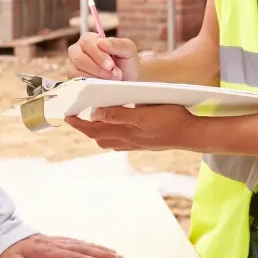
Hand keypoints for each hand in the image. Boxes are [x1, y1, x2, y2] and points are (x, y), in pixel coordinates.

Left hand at [0, 234, 124, 257]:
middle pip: (84, 250)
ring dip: (99, 249)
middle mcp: (55, 245)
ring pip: (82, 245)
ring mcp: (56, 241)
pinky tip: (94, 247)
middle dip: (104, 255)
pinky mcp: (53, 240)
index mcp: (48, 253)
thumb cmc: (5, 251)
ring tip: (115, 253)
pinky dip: (88, 245)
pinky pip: (75, 242)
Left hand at [65, 105, 201, 151]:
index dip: (78, 123)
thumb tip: (95, 114)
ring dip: (97, 131)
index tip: (66, 115)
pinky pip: (119, 140)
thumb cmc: (170, 121)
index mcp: (124, 133)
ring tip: (92, 119)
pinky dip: (111, 133)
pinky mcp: (142, 142)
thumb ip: (119, 115)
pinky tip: (115, 125)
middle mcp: (126, 141)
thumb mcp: (143, 114)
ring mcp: (134, 143)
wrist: (191, 135)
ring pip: (108, 139)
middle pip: (97, 136)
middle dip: (84, 127)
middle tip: (75, 116)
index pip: (93, 129)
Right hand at [67, 33, 140, 81]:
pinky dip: (91, 85)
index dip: (98, 55)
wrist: (128, 80)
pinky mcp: (73, 80)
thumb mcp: (129, 50)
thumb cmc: (126, 62)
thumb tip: (101, 42)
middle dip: (97, 69)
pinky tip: (103, 85)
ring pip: (76, 72)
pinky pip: (77, 83)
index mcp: (89, 39)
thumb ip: (118, 44)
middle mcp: (77, 51)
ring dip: (96, 78)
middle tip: (113, 75)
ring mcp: (73, 66)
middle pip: (78, 58)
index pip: (87, 43)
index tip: (111, 66)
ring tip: (111, 80)